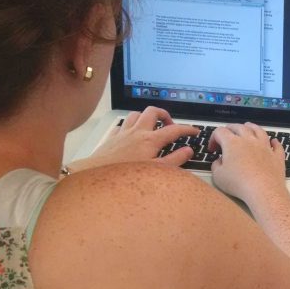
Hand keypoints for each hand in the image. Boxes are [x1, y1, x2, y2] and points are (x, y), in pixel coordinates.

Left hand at [73, 106, 198, 170]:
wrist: (95, 176)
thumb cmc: (126, 176)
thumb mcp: (156, 171)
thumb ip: (175, 160)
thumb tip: (188, 151)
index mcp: (150, 140)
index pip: (174, 129)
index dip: (187, 129)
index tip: (194, 131)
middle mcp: (137, 132)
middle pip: (153, 111)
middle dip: (164, 114)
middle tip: (170, 124)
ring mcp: (123, 133)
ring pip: (136, 114)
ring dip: (146, 117)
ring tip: (151, 127)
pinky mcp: (111, 138)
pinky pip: (121, 125)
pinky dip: (129, 126)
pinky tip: (131, 134)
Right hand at [209, 123, 287, 202]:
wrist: (263, 190)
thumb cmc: (239, 183)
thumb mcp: (218, 176)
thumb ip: (216, 165)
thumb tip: (219, 161)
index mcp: (232, 143)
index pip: (220, 132)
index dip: (213, 138)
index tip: (213, 149)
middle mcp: (249, 140)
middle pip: (239, 127)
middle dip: (230, 128)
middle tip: (226, 134)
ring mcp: (265, 146)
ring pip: (259, 130)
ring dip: (252, 127)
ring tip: (248, 126)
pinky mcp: (276, 156)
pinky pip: (276, 145)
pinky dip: (274, 142)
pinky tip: (273, 141)